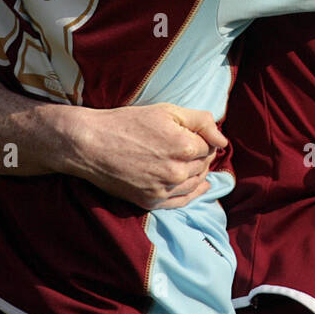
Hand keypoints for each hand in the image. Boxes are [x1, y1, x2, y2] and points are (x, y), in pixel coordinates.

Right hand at [60, 103, 227, 210]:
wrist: (91, 144)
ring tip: (192, 163)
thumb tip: (223, 139)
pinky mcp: (151, 202)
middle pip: (204, 165)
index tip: (192, 134)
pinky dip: (192, 194)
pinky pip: (181, 202)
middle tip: (189, 147)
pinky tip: (198, 187)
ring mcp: (164, 189)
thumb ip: (201, 121)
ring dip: (198, 173)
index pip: (210, 146)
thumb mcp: (167, 110)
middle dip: (202, 156)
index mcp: (186, 147)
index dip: (203, 138)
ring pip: (196, 184)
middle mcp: (178, 172)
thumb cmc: (127, 123)